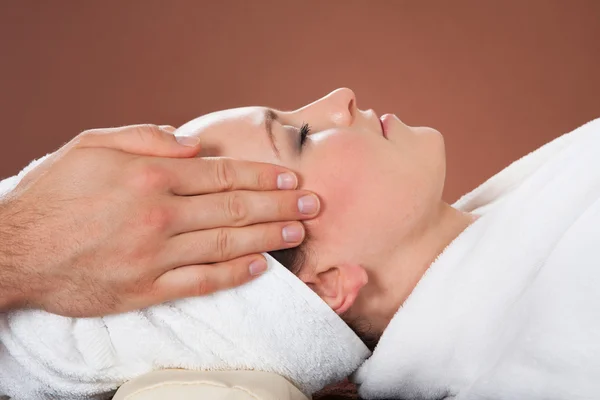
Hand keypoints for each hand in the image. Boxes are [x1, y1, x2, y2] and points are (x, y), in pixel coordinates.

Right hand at [0, 124, 318, 316]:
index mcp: (150, 176)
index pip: (222, 174)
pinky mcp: (146, 289)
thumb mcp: (91, 146)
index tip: (291, 178)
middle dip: (280, 205)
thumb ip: (145, 138)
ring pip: (226, 244)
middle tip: (313, 205)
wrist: (15, 250)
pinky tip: (261, 268)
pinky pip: (201, 282)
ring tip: (299, 232)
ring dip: (268, 236)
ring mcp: (154, 254)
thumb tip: (193, 146)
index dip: (262, 175)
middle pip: (235, 207)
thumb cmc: (53, 194)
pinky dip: (235, 275)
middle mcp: (159, 214)